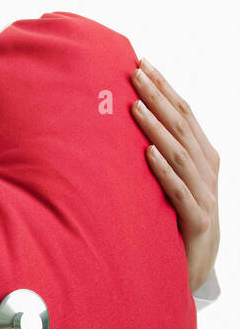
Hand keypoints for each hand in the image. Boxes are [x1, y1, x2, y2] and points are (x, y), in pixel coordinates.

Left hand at [130, 56, 219, 293]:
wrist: (195, 265)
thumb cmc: (174, 217)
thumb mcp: (167, 179)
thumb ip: (154, 150)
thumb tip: (123, 115)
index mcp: (201, 155)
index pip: (183, 113)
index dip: (164, 87)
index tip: (141, 62)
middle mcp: (206, 170)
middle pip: (181, 126)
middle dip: (158, 97)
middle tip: (135, 73)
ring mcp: (204, 195)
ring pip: (180, 155)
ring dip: (157, 129)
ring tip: (135, 107)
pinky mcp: (197, 222)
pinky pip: (180, 193)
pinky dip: (164, 172)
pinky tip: (148, 155)